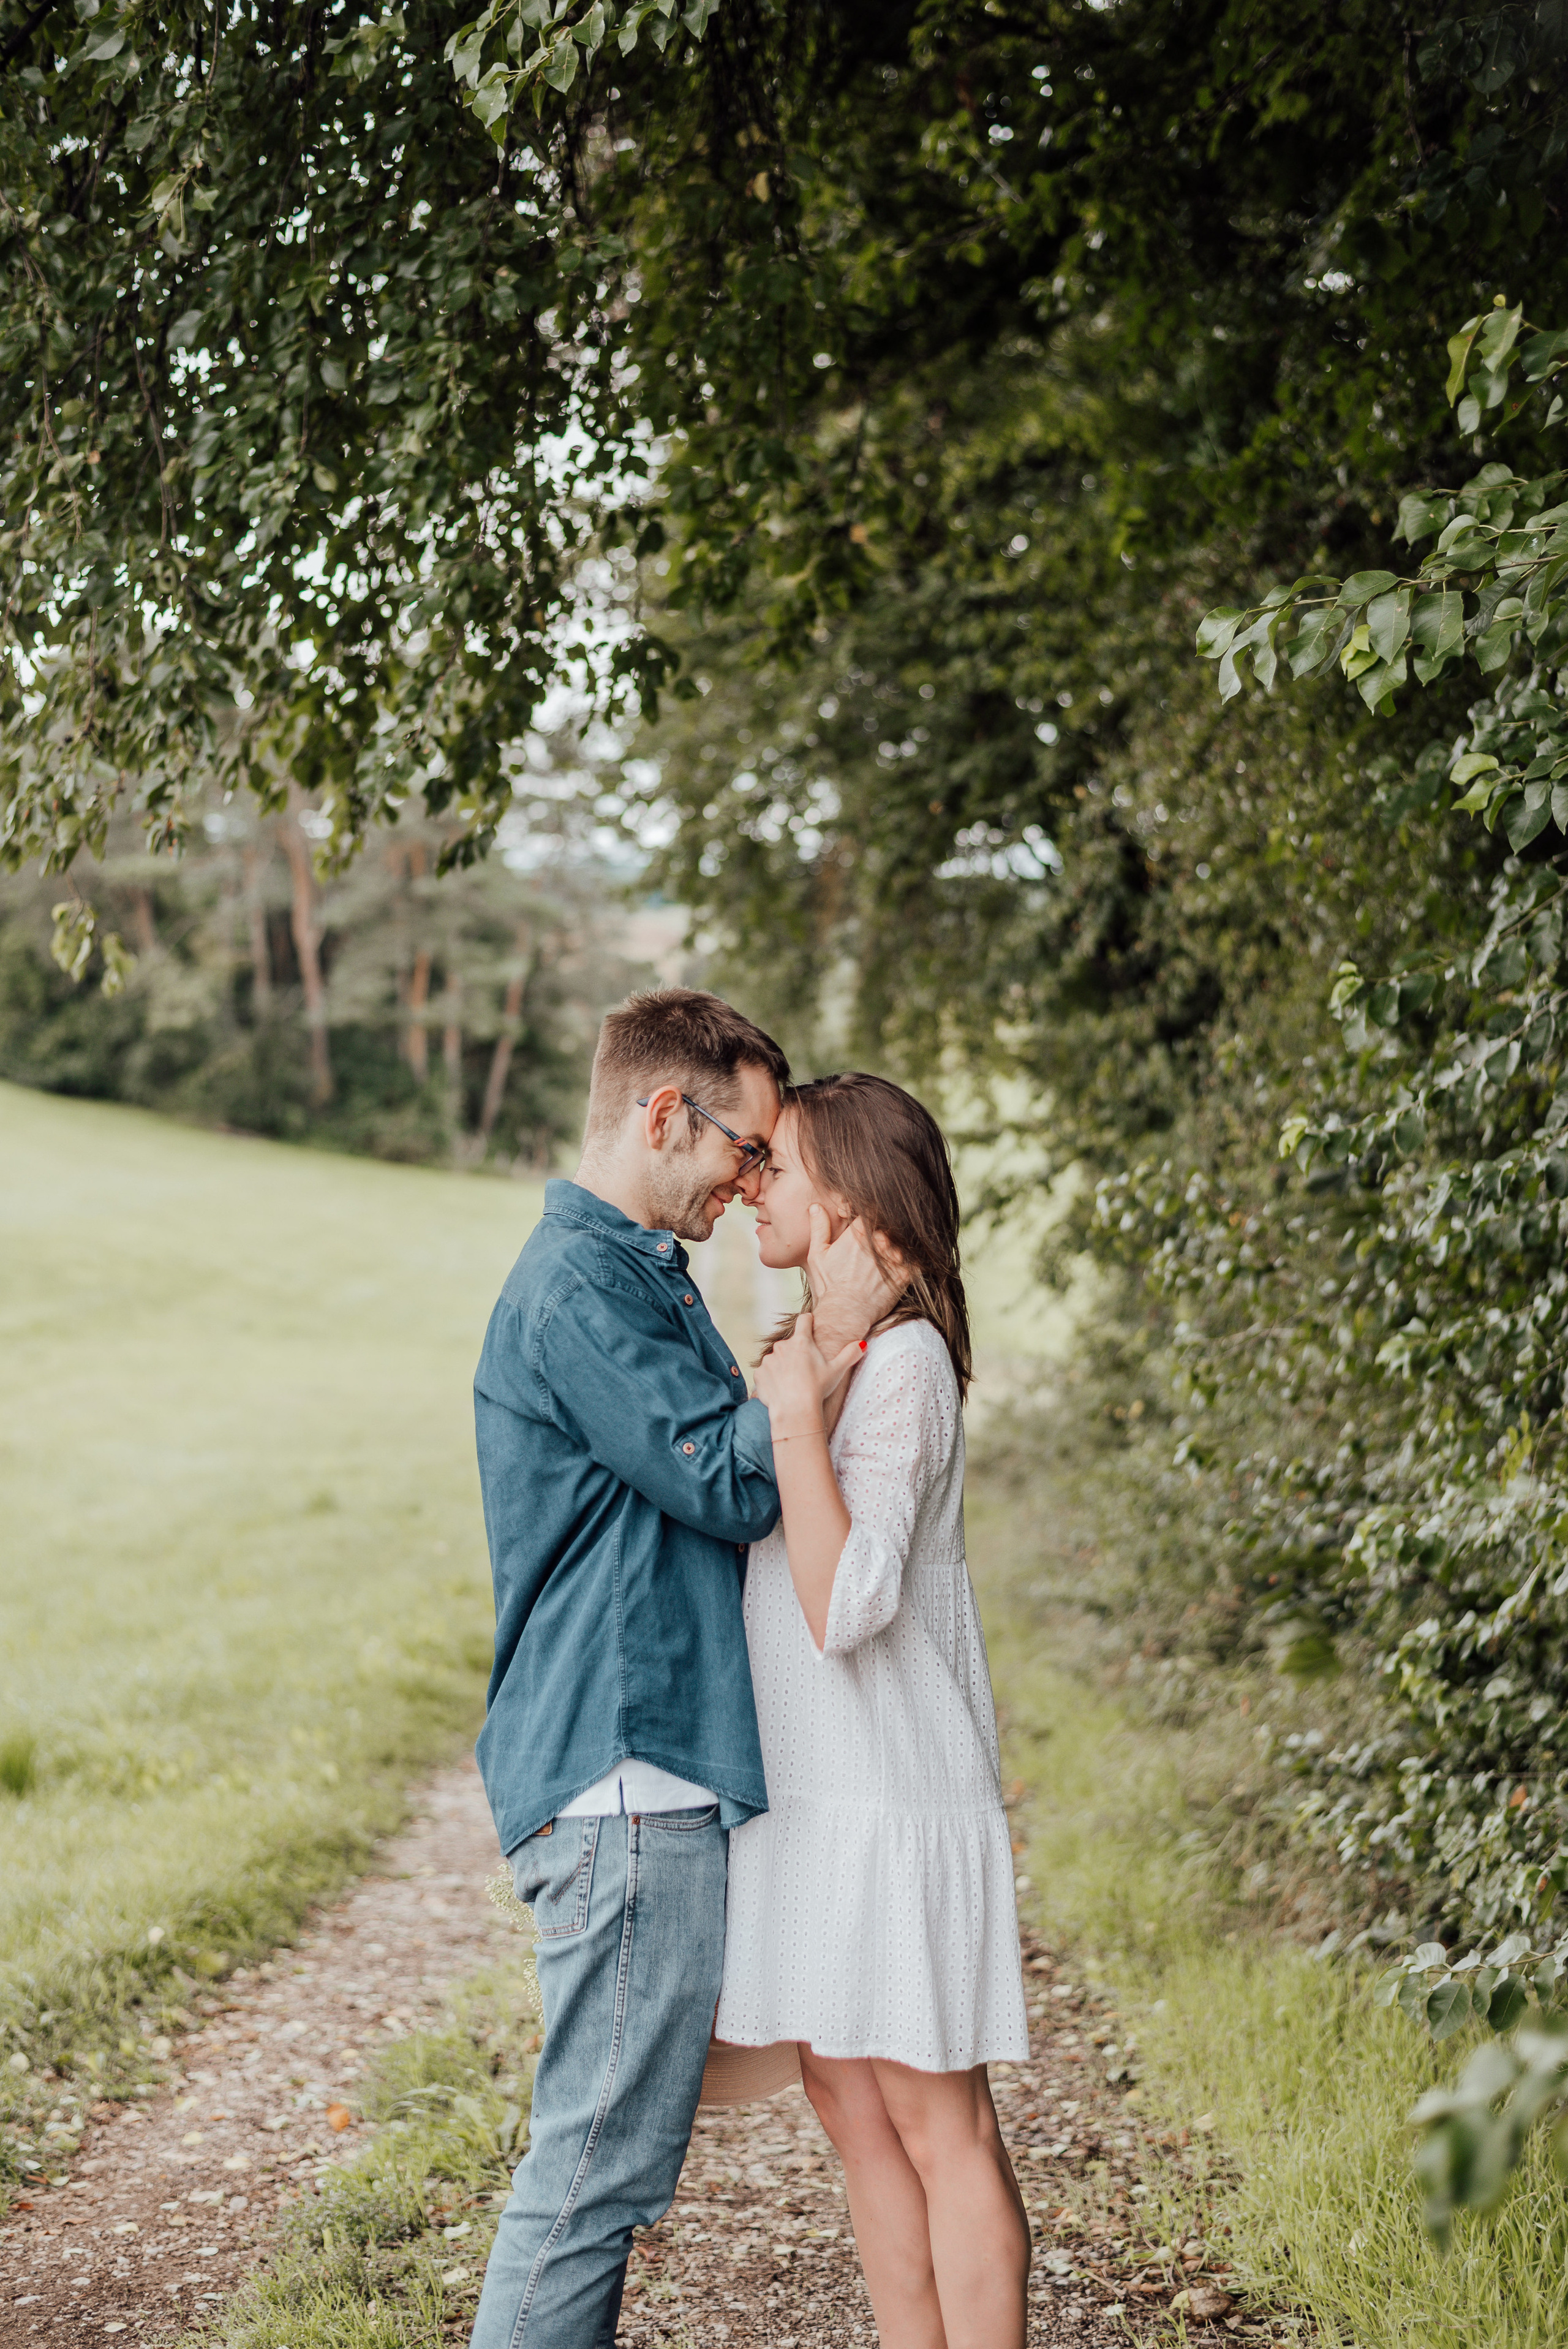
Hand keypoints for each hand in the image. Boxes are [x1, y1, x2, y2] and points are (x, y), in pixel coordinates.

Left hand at [753, 1312, 865, 1431]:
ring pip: (777, 1359)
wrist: (795, 1411)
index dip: (808, 1322)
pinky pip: (766, 1373)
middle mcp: (782, 1346)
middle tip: (805, 1369)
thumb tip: (862, 1344)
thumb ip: (850, 1354)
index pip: (804, 1320)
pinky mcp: (759, 1374)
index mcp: (801, 1342)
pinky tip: (781, 1390)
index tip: (810, 1325)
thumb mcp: (837, 1371)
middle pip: (790, 1343)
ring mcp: (768, 1360)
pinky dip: (772, 1379)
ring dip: (783, 1366)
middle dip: (796, 1353)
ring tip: (793, 1383)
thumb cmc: (817, 1389)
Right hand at [805, 1206, 904, 1354]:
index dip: (866, 1219)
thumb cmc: (829, 1286)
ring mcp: (894, 1257)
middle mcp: (879, 1241)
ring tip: (885, 1262)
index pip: (870, 1213)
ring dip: (896, 1249)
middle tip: (873, 1251)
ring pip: (901, 1243)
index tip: (862, 1231)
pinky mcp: (905, 1273)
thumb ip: (819, 1227)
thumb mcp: (818, 1254)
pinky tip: (898, 1270)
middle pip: (887, 1228)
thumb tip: (816, 1206)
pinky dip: (910, 1263)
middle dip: (881, 1236)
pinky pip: (914, 1261)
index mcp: (858, 1232)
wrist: (846, 1313)